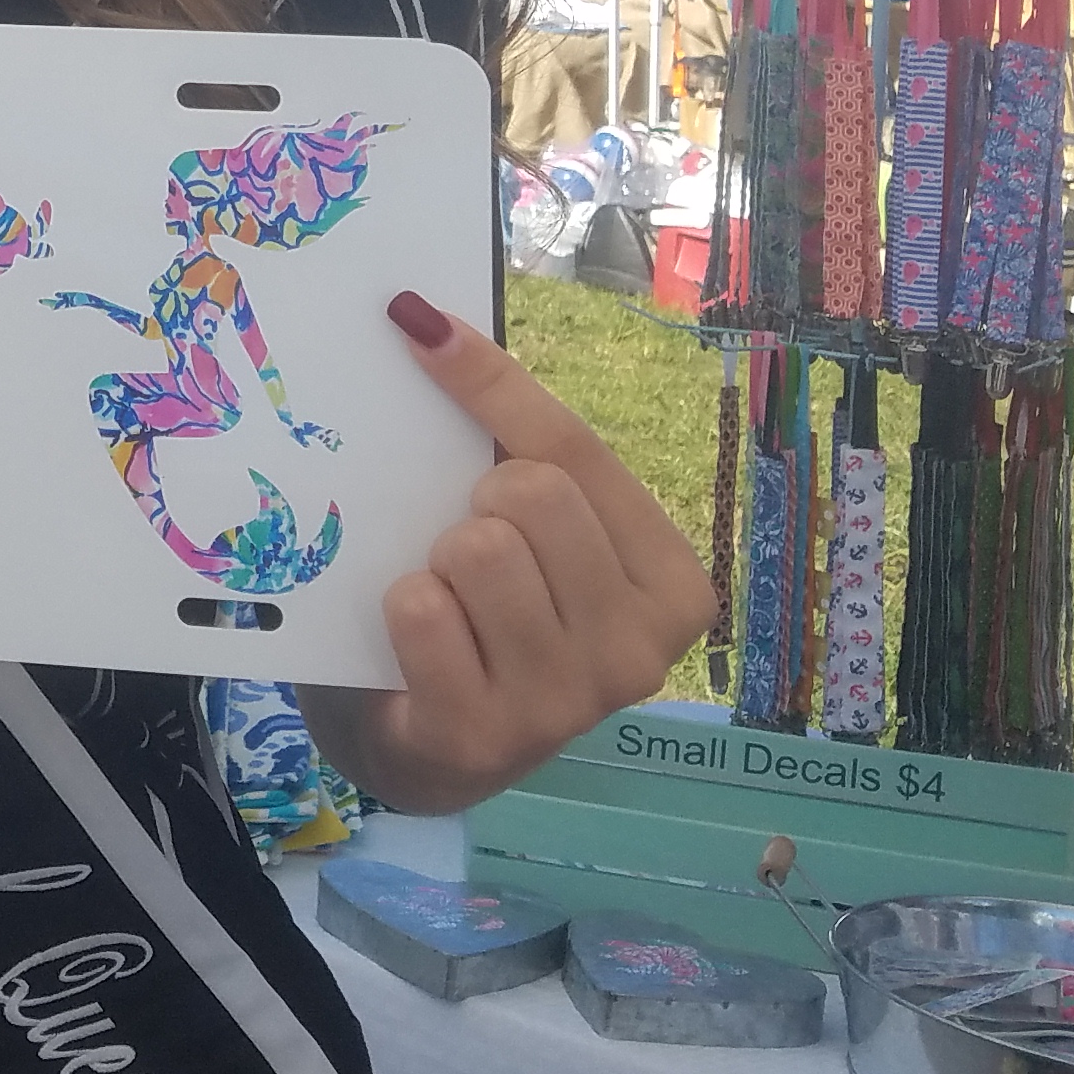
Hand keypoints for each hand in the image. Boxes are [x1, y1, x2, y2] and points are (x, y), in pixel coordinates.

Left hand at [294, 289, 714, 816]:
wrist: (424, 749)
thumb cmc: (486, 620)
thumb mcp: (533, 540)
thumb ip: (521, 456)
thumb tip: (430, 325)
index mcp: (672, 586)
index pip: (576, 448)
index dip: (491, 380)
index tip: (419, 325)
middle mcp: (641, 650)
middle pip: (532, 493)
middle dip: (476, 501)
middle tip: (464, 547)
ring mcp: (567, 702)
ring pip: (479, 547)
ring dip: (438, 563)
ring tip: (448, 604)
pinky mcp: (485, 736)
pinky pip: (423, 609)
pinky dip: (401, 608)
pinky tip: (416, 649)